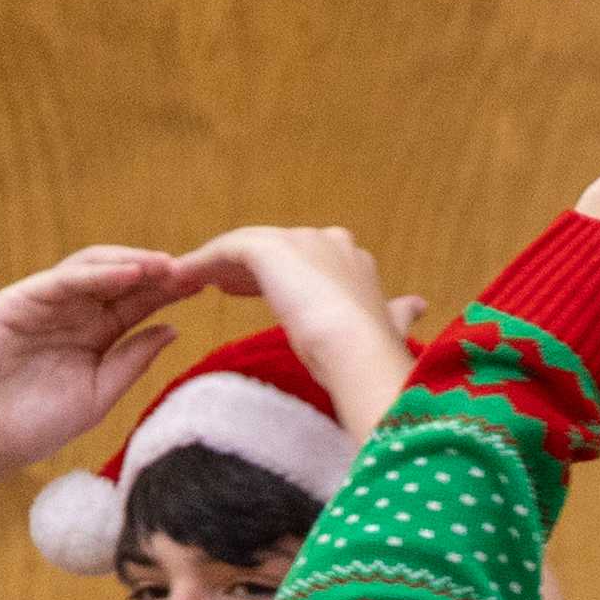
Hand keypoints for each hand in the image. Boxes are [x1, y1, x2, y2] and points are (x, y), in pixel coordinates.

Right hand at [0, 245, 196, 482]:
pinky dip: (96, 275)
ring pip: (92, 271)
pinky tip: (128, 274)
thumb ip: (132, 362)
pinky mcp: (17, 302)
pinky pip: (61, 281)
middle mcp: (71, 314)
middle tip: (195, 267)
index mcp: (93, 336)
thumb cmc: (34, 425)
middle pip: (119, 282)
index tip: (203, 287)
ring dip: (130, 264)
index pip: (136, 305)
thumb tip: (173, 330)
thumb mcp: (98, 395)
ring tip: (166, 266)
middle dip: (156, 273)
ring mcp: (44, 304)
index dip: (167, 293)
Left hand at [176, 225, 413, 430]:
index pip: (309, 262)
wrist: (362, 354)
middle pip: (277, 251)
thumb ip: (399, 313)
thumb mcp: (390, 329)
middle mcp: (329, 241)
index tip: (266, 299)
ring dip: (217, 267)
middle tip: (220, 290)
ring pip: (248, 250)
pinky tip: (180, 282)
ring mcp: (299, 241)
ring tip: (191, 286)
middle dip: (249, 272)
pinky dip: (201, 265)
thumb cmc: (376, 357)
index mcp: (355, 260)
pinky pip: (225, 251)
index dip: (284, 280)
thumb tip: (419, 305)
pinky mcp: (268, 248)